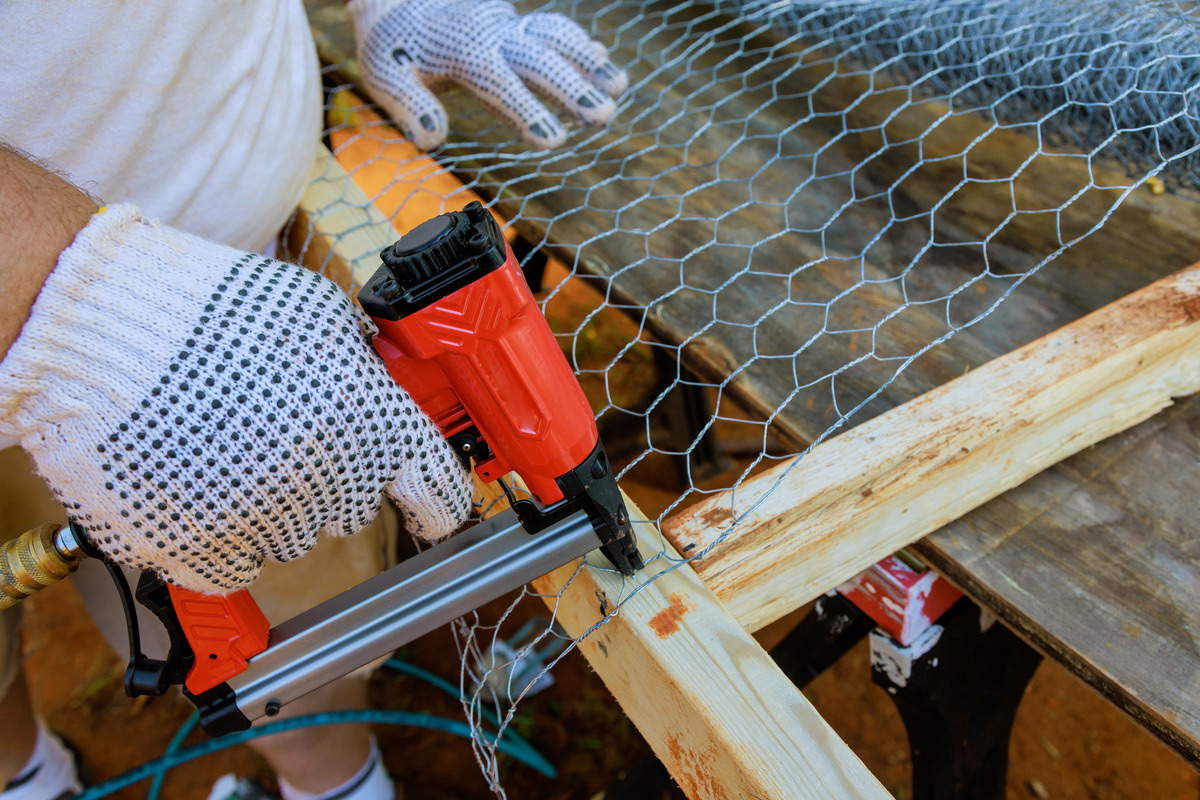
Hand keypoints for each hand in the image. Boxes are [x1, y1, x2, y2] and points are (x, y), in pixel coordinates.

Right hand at [0, 204, 472, 592]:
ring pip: (292, 535)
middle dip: (331, 476)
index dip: (441, 502)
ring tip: (224, 443)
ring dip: (271, 503)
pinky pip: (235, 564)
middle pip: (354, 508)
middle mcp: (334, 486)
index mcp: (376, 428)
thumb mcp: (321, 318)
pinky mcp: (205, 555)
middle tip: (281, 430)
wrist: (110, 334)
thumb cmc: (216, 313)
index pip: (440, 493)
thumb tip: (385, 383)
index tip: (436, 510)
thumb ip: (366, 364)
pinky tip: (197, 481)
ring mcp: (269, 526)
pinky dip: (220, 534)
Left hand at [348, 0, 628, 149]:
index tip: (554, 139)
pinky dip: (578, 43)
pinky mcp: (513, 22)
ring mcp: (506, 26)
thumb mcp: (385, 73)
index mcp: (462, 54)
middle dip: (573, 87)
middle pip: (539, 60)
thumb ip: (409, 105)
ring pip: (554, 37)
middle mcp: (492, 36)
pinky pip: (550, 28)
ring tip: (620, 85)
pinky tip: (601, 60)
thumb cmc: (391, 42)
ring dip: (588, 61)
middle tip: (603, 115)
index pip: (501, 85)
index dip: (528, 112)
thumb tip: (430, 138)